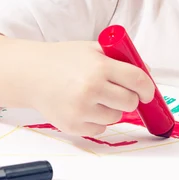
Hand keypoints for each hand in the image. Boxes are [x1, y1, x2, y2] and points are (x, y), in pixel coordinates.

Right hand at [29, 41, 154, 136]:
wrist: (31, 74)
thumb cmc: (63, 60)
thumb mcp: (93, 49)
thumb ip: (121, 58)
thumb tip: (147, 73)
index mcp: (99, 66)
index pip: (137, 80)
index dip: (147, 88)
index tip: (147, 92)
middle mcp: (91, 88)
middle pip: (130, 102)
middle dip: (130, 98)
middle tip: (120, 92)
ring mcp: (81, 109)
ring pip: (116, 117)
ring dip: (112, 109)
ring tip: (95, 96)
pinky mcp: (73, 125)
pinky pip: (100, 130)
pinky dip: (97, 121)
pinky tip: (84, 106)